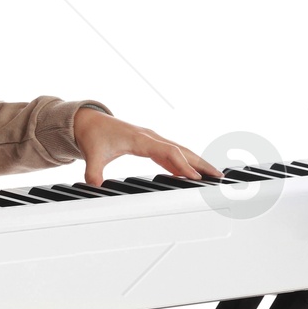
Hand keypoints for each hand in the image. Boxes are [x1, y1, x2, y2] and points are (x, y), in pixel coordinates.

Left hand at [71, 109, 220, 187]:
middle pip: (182, 150)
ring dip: (197, 163)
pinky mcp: (151, 145)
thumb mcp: (92, 154)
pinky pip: (172, 154)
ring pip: (180, 151)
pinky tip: (192, 175)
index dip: (182, 165)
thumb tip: (94, 187)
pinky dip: (184, 163)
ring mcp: (153, 140)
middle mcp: (150, 138)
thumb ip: (93, 172)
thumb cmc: (94, 135)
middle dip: (201, 163)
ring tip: (212, 176)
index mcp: (140, 139)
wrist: (90, 122)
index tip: (194, 177)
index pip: (168, 151)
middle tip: (217, 176)